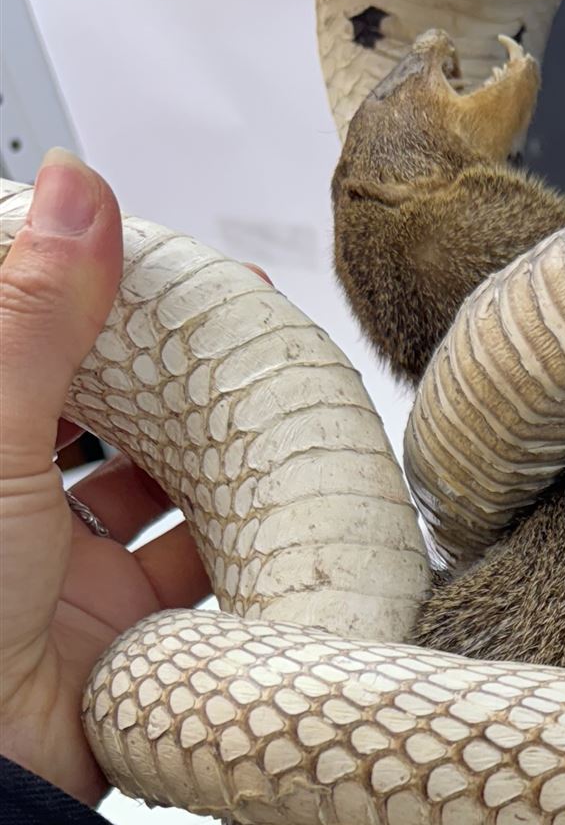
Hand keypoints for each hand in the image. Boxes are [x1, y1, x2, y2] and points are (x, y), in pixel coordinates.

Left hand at [0, 151, 208, 802]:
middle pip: (103, 414)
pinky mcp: (129, 638)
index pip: (34, 347)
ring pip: (158, 491)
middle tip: (239, 324)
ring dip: (213, 451)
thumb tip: (78, 186)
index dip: (90, 295)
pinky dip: (241, 539)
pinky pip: (200, 574)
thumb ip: (35, 311)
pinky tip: (278, 502)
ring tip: (273, 402)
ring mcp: (68, 575)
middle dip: (170, 370)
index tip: (152, 256)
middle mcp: (9, 507)